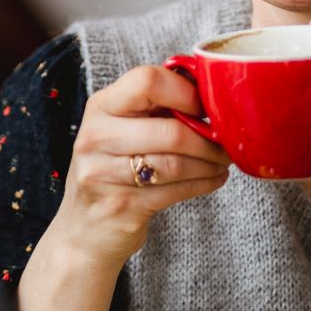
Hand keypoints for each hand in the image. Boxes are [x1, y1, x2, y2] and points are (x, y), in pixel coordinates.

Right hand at [48, 64, 230, 271]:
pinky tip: (213, 179)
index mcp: (101, 106)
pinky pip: (175, 191)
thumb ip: (156, 105)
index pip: (147, 82)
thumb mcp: (123, 128)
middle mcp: (96, 137)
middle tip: (226, 143)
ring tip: (221, 161)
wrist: (84, 229)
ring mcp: (103, 174)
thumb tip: (208, 87)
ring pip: (176, 164)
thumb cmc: (114, 168)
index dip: (185, 93)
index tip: (205, 107)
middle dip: (208, 139)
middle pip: (171, 131)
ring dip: (209, 163)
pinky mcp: (120, 206)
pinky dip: (203, 184)